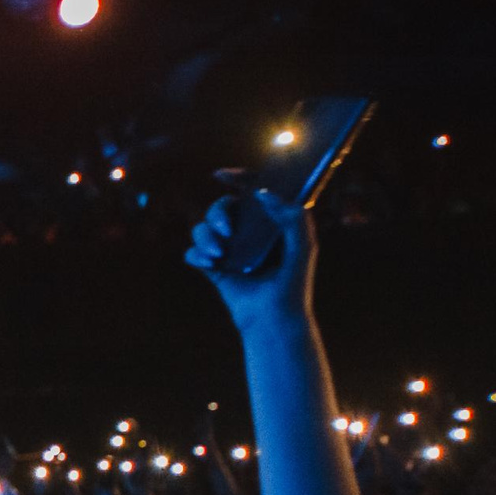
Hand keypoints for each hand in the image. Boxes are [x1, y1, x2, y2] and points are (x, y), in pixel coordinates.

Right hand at [186, 186, 314, 331]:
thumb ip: (293, 217)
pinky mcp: (213, 269)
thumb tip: (263, 194)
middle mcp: (247, 233)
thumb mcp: (303, 247)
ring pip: (202, 228)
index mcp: (269, 223)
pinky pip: (192, 253)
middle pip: (220, 207)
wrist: (274, 319)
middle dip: (217, 214)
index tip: (221, 175)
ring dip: (205, 237)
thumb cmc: (294, 284)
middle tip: (227, 233)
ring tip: (217, 256)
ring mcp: (228, 250)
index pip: (251, 192)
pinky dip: (196, 255)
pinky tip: (209, 264)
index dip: (237, 178)